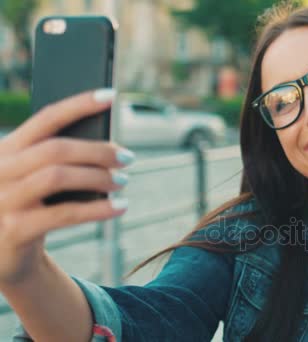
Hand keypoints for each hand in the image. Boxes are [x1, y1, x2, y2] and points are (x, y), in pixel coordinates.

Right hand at [0, 89, 133, 285]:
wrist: (2, 255)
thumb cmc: (27, 208)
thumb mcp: (32, 178)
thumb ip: (57, 160)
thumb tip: (109, 147)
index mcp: (5, 150)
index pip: (45, 118)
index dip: (79, 104)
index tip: (111, 96)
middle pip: (56, 149)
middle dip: (98, 151)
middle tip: (128, 158)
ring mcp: (2, 201)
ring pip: (58, 177)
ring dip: (99, 177)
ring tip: (123, 181)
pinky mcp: (14, 230)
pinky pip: (65, 214)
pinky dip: (99, 209)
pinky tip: (120, 207)